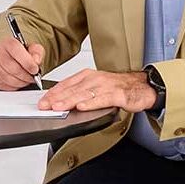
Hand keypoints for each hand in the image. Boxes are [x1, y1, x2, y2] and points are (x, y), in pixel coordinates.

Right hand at [0, 37, 44, 90]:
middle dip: (26, 76)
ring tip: (26, 79)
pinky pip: (4, 86)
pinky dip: (14, 86)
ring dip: (21, 82)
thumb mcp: (32, 48)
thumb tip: (36, 60)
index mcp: (8, 43)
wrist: (6, 58)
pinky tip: (18, 81)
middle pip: (13, 68)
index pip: (15, 50)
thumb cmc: (19, 54)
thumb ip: (37, 52)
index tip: (35, 69)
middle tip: (33, 77)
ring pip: (9, 79)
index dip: (27, 62)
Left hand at [37, 69, 155, 112]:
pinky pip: (101, 99)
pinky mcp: (117, 94)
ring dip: (69, 100)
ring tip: (58, 107)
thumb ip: (79, 92)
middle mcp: (94, 79)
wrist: (141, 86)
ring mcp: (105, 86)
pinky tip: (82, 107)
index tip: (42, 101)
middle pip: (72, 89)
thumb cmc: (117, 88)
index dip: (53, 93)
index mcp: (87, 76)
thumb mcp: (95, 87)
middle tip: (44, 105)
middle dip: (56, 98)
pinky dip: (91, 103)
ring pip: (84, 94)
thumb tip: (61, 100)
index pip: (66, 84)